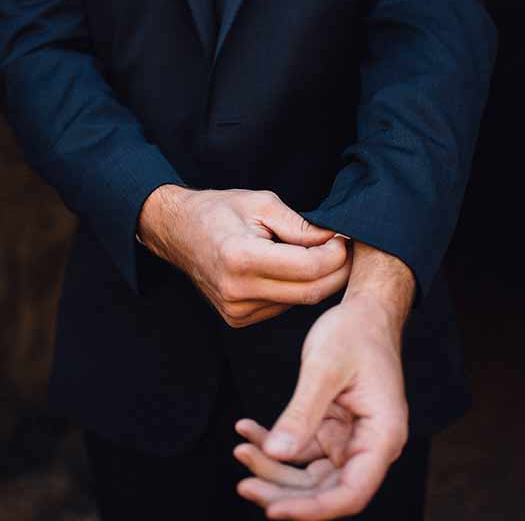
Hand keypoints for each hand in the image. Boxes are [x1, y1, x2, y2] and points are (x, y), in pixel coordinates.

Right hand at [137, 185, 350, 326]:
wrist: (178, 232)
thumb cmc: (219, 211)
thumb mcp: (262, 204)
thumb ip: (301, 226)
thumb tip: (336, 240)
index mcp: (241, 257)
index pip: (309, 267)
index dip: (336, 254)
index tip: (345, 238)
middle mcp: (237, 291)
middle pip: (311, 292)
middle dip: (337, 271)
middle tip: (346, 249)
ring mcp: (236, 310)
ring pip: (299, 302)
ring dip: (318, 281)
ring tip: (318, 255)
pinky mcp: (238, 319)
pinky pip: (283, 307)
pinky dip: (296, 289)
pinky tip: (291, 270)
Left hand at [234, 297, 409, 518]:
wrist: (363, 310)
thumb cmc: (354, 332)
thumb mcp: (324, 368)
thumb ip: (302, 413)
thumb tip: (277, 453)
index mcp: (382, 436)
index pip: (351, 493)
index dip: (313, 509)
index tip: (273, 511)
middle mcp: (369, 445)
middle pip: (325, 490)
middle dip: (283, 492)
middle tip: (243, 484)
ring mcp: (349, 439)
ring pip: (308, 474)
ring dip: (272, 468)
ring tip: (240, 450)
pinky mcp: (331, 430)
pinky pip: (300, 450)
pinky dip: (272, 443)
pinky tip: (246, 429)